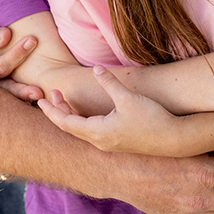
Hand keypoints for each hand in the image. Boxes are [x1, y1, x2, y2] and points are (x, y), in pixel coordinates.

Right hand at [0, 16, 41, 102]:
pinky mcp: (7, 86)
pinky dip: (28, 99)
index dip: (16, 54)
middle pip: (7, 88)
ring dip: (27, 99)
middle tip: (38, 92)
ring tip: (41, 100)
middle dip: (22, 91)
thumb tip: (6, 35)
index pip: (0, 66)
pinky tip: (43, 102)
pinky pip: (18, 94)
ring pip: (13, 96)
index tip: (32, 39)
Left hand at [38, 67, 184, 154]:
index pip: (65, 122)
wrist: (175, 140)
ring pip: (81, 130)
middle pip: (70, 127)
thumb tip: (97, 69)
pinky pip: (92, 131)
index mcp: (98, 132)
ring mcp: (109, 144)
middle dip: (58, 110)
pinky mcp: (118, 142)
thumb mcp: (127, 98)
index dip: (51, 110)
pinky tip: (87, 110)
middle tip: (51, 94)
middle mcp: (100, 142)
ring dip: (71, 115)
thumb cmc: (152, 119)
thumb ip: (109, 83)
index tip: (38, 99)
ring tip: (65, 99)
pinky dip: (83, 119)